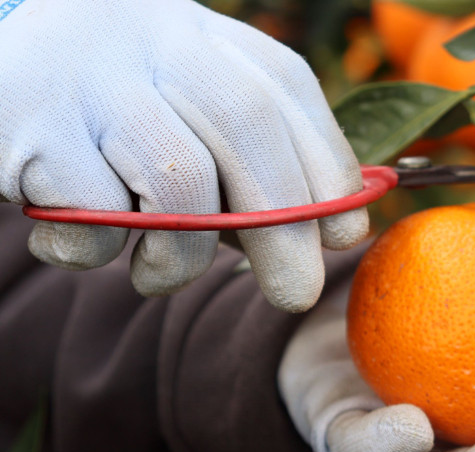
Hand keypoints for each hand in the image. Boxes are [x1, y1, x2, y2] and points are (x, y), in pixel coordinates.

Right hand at [0, 0, 366, 311]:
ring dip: (184, 252)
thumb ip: (256, 162)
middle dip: (284, 223)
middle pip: (247, 125)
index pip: (286, 90)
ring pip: (178, 176)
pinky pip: (93, 214)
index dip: (326, 166)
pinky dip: (98, 253)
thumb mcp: (188, 118)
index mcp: (202, 38)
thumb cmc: (113, 113)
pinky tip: (77, 242)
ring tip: (159, 273)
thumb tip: (338, 228)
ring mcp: (89, 77)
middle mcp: (153, 41)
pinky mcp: (28, 123)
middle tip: (296, 292)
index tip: (344, 231)